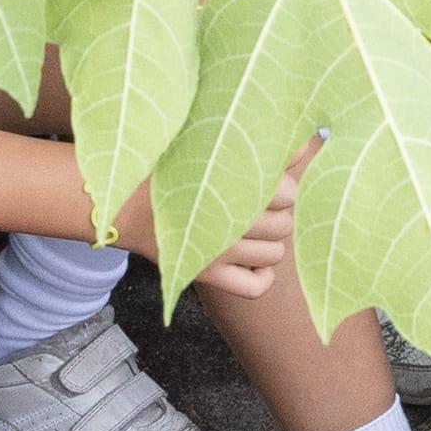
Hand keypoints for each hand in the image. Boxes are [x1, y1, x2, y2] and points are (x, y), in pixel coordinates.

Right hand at [129, 143, 314, 310]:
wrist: (120, 202)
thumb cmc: (170, 165)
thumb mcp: (212, 143)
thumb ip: (263, 143)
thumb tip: (310, 144)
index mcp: (228, 182)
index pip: (287, 193)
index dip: (281, 186)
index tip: (264, 179)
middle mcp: (225, 220)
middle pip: (284, 224)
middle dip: (278, 213)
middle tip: (257, 203)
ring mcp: (216, 251)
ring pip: (276, 254)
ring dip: (270, 242)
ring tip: (252, 227)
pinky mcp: (206, 275)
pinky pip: (256, 287)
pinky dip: (262, 275)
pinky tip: (252, 258)